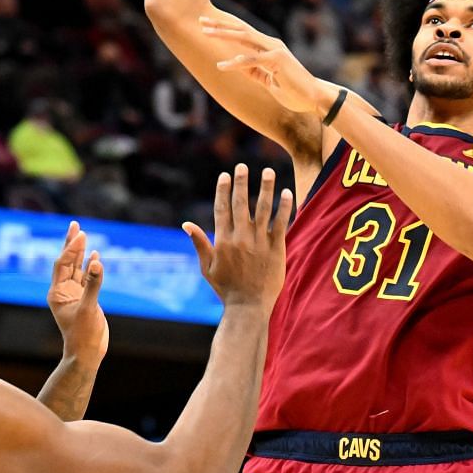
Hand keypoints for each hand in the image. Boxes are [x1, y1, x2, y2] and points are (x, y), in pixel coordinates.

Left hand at [47, 221, 107, 366]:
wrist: (87, 353)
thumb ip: (93, 285)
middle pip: (66, 262)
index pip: (63, 264)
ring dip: (80, 252)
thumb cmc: (84, 334)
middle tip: (75, 225)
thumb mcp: (89, 308)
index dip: (71, 249)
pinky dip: (90, 266)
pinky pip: (86, 278)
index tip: (81, 235)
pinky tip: (95, 256)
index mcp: (57, 293)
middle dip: (71, 244)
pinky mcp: (84, 299)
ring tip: (83, 234)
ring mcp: (74, 294)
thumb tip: (96, 262)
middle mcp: (63, 291)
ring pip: (76, 268)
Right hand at [184, 165, 293, 307]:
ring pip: (262, 208)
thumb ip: (200, 243)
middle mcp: (241, 238)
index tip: (225, 175)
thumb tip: (186, 224)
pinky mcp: (276, 248)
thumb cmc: (226, 289)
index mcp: (223, 241)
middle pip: (241, 203)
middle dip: (241, 182)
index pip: (222, 208)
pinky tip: (286, 192)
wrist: (249, 306)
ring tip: (268, 171)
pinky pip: (281, 223)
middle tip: (242, 166)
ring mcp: (259, 242)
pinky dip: (283, 207)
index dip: (223, 190)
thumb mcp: (207, 267)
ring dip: (265, 188)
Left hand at [201, 11, 380, 119]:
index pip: (243, 34)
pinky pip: (253, 60)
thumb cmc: (293, 90)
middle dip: (220, 25)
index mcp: (268, 47)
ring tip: (206, 33)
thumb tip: (237, 65)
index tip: (207, 25)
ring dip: (224, 34)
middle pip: (241, 30)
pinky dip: (237, 62)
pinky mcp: (278, 61)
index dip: (224, 28)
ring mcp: (275, 50)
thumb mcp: (268, 80)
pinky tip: (222, 65)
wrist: (314, 98)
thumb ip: (254, 71)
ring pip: (245, 38)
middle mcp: (270, 44)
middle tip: (201, 20)